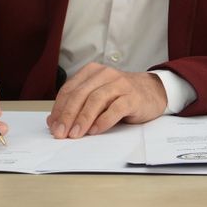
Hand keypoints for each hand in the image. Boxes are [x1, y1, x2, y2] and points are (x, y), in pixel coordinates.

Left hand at [46, 63, 167, 138]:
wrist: (153, 92)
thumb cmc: (121, 96)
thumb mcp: (97, 97)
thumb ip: (77, 106)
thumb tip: (53, 121)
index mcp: (92, 72)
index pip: (69, 89)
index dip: (59, 109)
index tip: (53, 126)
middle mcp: (105, 74)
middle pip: (80, 94)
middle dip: (68, 115)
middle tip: (61, 133)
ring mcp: (120, 84)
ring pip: (96, 100)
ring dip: (83, 119)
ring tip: (76, 134)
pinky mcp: (133, 97)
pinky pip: (116, 108)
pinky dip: (104, 120)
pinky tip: (96, 130)